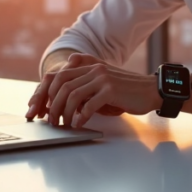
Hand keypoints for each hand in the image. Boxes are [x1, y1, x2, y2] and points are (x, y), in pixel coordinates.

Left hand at [27, 53, 161, 127]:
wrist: (151, 91)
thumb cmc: (127, 92)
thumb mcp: (103, 85)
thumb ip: (85, 89)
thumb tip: (63, 105)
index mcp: (89, 66)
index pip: (58, 76)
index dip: (45, 93)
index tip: (40, 110)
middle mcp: (94, 69)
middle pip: (61, 85)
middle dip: (51, 105)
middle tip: (50, 120)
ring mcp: (102, 78)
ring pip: (72, 95)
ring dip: (64, 112)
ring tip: (63, 124)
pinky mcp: (111, 90)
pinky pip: (88, 105)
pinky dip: (81, 116)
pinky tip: (79, 124)